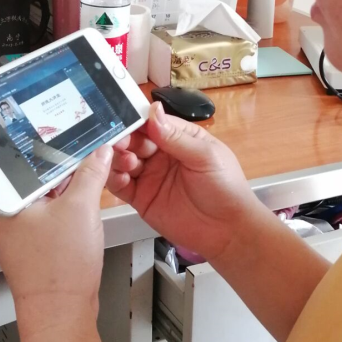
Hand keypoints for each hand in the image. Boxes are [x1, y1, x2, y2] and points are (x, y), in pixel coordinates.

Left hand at [0, 146, 112, 335]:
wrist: (62, 313)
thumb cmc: (57, 272)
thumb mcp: (81, 208)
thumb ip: (91, 172)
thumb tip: (100, 151)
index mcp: (2, 198)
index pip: (24, 153)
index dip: (50, 138)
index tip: (72, 128)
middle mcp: (6, 209)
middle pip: (38, 170)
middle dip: (67, 160)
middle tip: (91, 147)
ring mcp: (21, 224)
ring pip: (48, 189)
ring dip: (71, 181)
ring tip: (94, 170)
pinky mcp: (36, 236)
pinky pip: (54, 207)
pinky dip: (71, 200)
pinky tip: (88, 195)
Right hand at [107, 102, 260, 262]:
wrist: (226, 230)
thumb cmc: (224, 187)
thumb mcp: (205, 156)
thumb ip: (176, 137)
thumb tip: (154, 111)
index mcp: (179, 138)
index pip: (153, 123)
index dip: (137, 120)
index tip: (123, 118)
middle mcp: (161, 154)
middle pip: (134, 140)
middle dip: (124, 138)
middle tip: (119, 142)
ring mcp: (149, 176)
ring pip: (123, 160)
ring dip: (118, 158)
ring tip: (125, 162)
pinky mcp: (141, 198)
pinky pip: (120, 185)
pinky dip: (114, 179)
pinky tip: (118, 177)